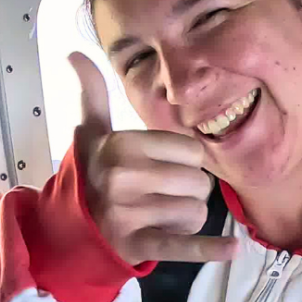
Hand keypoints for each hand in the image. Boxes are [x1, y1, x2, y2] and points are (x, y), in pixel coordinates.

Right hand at [70, 52, 236, 265]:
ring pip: (196, 211)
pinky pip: (183, 245)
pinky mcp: (138, 245)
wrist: (69, 229)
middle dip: (190, 189)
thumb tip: (74, 51)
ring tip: (159, 215)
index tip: (161, 165)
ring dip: (187, 217)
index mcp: (121, 146)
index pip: (191, 149)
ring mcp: (129, 213)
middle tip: (162, 193)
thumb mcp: (90, 133)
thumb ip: (91, 93)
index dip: (185, 159)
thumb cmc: (91, 174)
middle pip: (199, 181)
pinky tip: (232, 249)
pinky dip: (208, 249)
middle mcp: (123, 178)